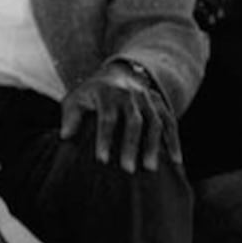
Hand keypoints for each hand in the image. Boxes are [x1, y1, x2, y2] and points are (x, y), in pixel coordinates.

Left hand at [58, 63, 182, 173]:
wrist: (116, 73)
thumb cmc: (92, 95)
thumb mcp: (75, 99)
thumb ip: (70, 116)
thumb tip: (65, 135)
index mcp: (108, 92)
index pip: (107, 118)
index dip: (104, 139)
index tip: (102, 159)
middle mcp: (131, 94)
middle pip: (134, 121)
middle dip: (131, 145)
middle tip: (127, 169)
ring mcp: (148, 98)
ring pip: (155, 122)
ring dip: (154, 145)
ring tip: (150, 168)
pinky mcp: (161, 103)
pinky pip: (171, 122)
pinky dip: (174, 141)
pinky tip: (176, 161)